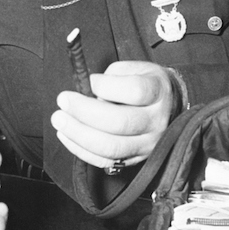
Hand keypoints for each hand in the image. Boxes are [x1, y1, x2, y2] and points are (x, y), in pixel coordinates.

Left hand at [50, 61, 180, 169]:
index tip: (91, 81)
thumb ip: (112, 77)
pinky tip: (66, 135)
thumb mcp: (135, 68)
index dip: (108, 86)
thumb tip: (89, 93)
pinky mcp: (136, 160)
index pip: (135, 91)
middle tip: (63, 100)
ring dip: (79, 134)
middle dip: (84, 112)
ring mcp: (148, 144)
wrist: (168, 107)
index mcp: (158, 92)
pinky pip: (105, 161)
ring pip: (111, 147)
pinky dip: (81, 150)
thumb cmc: (145, 83)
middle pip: (120, 122)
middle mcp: (156, 121)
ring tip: (60, 120)